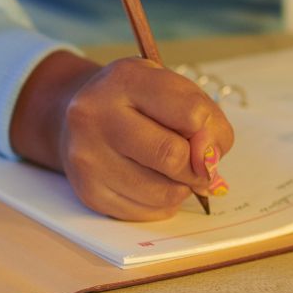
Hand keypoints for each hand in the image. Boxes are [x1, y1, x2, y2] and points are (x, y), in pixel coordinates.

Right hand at [9, 51, 233, 220]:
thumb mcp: (171, 88)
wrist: (80, 116)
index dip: (212, 133)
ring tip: (173, 170)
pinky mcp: (89, 192)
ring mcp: (88, 157)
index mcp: (125, 80)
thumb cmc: (136, 101)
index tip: (210, 138)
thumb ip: (204, 117)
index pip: (191, 114)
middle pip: (173, 156)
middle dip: (198, 166)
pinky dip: (163, 203)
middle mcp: (97, 116)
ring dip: (182, 187)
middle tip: (199, 163)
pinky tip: (154, 182)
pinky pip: (146, 212)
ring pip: (163, 192)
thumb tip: (209, 163)